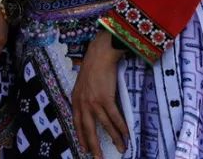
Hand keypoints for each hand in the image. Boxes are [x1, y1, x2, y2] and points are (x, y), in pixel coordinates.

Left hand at [71, 31, 127, 157]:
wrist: (99, 55)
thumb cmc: (92, 68)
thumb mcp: (82, 85)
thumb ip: (83, 98)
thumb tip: (88, 110)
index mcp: (76, 100)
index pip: (77, 123)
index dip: (81, 137)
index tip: (84, 149)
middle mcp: (83, 103)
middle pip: (88, 129)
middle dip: (94, 146)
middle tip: (98, 158)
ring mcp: (94, 101)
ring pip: (104, 125)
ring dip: (114, 138)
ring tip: (121, 149)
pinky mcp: (106, 98)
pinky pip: (115, 117)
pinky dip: (121, 127)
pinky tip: (126, 135)